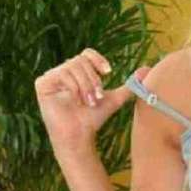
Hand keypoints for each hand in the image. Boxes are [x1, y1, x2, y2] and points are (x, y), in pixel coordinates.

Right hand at [34, 48, 150, 151]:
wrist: (80, 136)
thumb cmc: (94, 119)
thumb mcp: (114, 100)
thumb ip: (128, 86)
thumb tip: (148, 70)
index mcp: (78, 73)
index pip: (86, 54)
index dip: (97, 59)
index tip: (109, 72)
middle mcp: (63, 72)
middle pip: (81, 61)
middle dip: (94, 80)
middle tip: (97, 97)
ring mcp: (52, 77)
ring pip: (73, 67)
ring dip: (86, 86)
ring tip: (89, 102)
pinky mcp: (43, 83)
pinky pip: (62, 74)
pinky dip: (73, 87)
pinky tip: (76, 100)